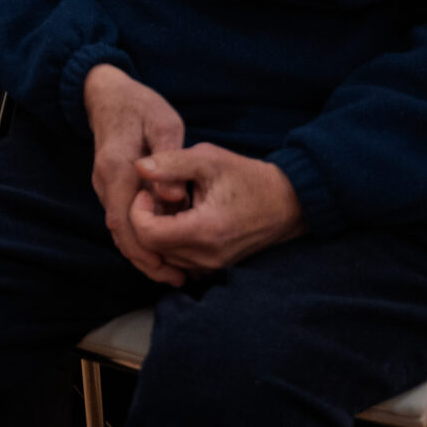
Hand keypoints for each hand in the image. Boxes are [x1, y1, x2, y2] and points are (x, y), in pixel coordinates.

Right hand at [82, 63, 189, 284]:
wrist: (106, 94)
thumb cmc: (139, 105)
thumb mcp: (163, 124)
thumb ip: (169, 160)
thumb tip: (171, 199)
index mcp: (117, 167)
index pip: (124, 219)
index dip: (144, 248)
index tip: (168, 268)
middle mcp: (104, 182)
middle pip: (120, 231)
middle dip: (146, 260)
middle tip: (178, 280)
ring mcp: (104, 186)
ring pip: (120, 229)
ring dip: (144, 253)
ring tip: (175, 273)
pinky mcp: (110, 187)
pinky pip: (122, 219)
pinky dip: (140, 238)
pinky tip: (163, 248)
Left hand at [130, 146, 304, 274]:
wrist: (289, 202)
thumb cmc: (248, 177)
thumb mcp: (209, 159)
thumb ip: (171, 162)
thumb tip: (138, 166)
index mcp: (204, 230)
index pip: (147, 234)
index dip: (138, 211)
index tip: (147, 190)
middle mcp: (207, 256)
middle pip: (152, 248)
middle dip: (145, 221)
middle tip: (156, 196)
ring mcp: (214, 265)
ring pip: (164, 256)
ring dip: (158, 232)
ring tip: (171, 206)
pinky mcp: (217, 266)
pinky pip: (181, 261)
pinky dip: (172, 242)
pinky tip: (182, 219)